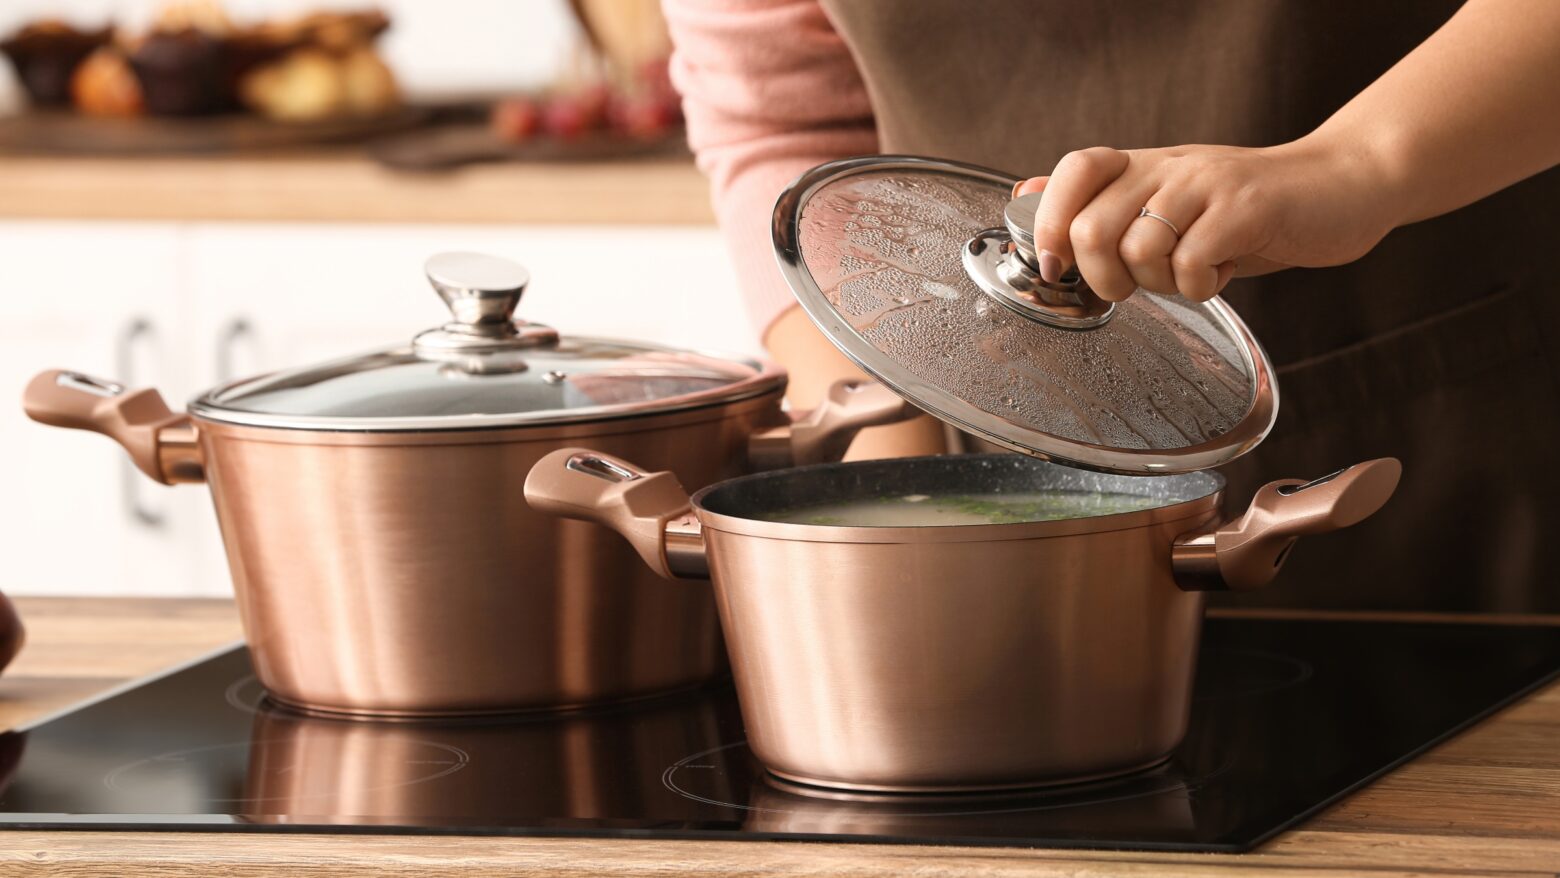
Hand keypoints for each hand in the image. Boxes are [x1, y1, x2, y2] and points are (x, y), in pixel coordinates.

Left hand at [1015, 138, 1404, 301]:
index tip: (1056, 267)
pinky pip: (1192, 264)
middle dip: (1105, 277)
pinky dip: (1202, 286)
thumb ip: (1102, 204)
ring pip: (1139, 249)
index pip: (1073, 170)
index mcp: (1144, 166)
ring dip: (1161, 283)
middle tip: (1138, 284)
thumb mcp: (1168, 202)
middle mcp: (1169, 168)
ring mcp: (1206, 185)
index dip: (1048, 221)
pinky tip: (1223, 271)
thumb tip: (1024, 196)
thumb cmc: (1248, 210)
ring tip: (1192, 272)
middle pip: (1092, 227)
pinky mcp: (1245, 209)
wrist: (1342, 188)